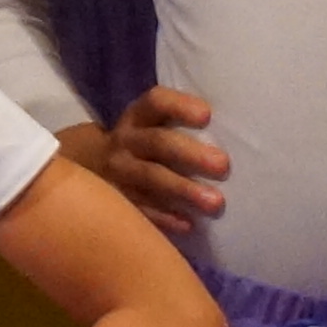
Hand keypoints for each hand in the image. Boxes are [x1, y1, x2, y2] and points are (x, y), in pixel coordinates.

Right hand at [82, 86, 225, 226]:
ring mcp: (118, 172)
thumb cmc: (144, 144)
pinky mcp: (117, 201)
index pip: (156, 103)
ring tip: (215, 202)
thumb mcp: (150, 125)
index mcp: (138, 117)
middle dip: (191, 154)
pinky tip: (188, 224)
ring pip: (150, 178)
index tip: (206, 115)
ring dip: (183, 189)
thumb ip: (180, 124)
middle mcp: (125, 141)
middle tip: (223, 166)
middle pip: (157, 142)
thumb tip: (234, 132)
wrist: (92, 166)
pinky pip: (140, 209)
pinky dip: (165, 217)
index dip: (179, 107)